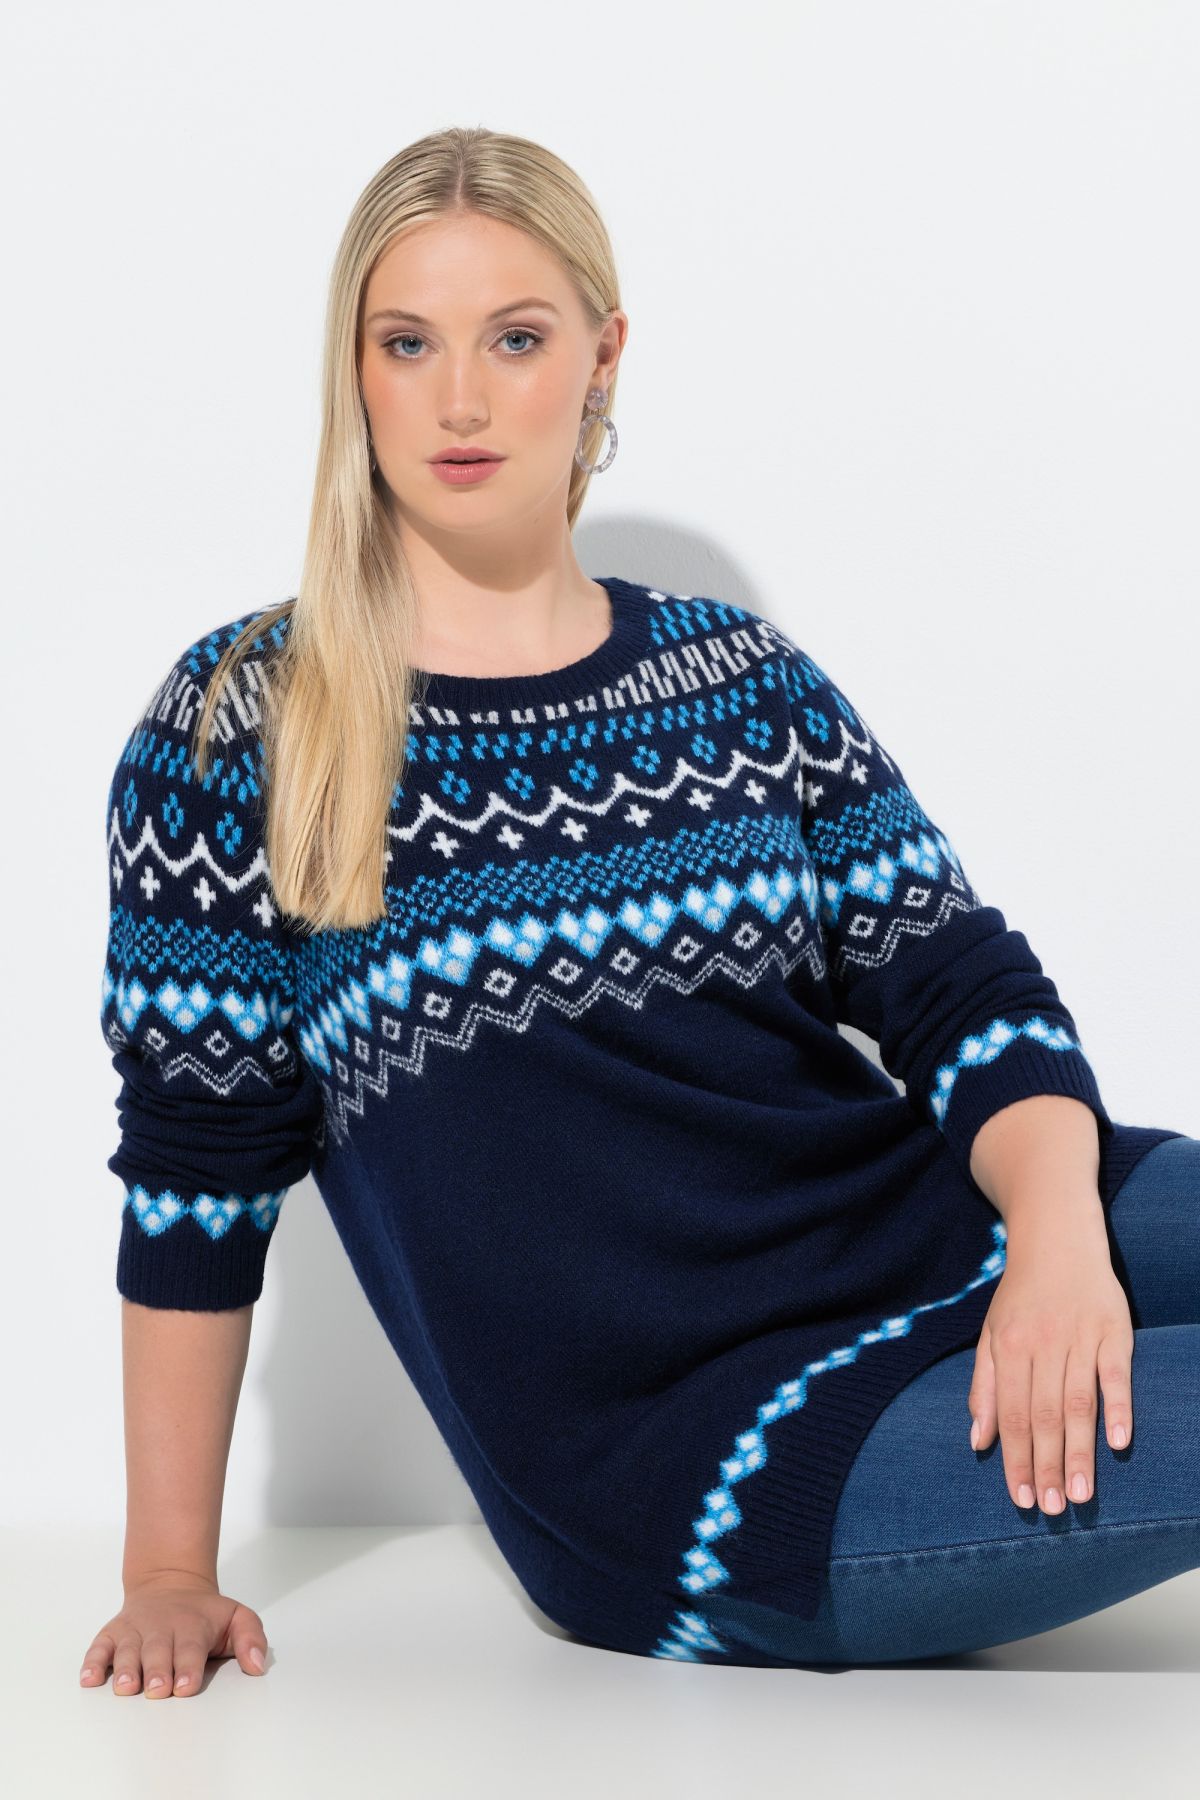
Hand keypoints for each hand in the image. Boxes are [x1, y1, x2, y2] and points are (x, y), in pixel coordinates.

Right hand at [79, 1573, 269, 1696]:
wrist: (170, 1582)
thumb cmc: (204, 1613)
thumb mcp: (237, 1617)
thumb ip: (252, 1639)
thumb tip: (258, 1666)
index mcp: (192, 1626)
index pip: (190, 1648)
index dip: (188, 1667)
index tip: (186, 1687)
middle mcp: (161, 1628)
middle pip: (157, 1652)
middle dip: (157, 1671)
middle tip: (157, 1690)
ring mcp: (135, 1630)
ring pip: (127, 1650)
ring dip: (125, 1668)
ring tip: (125, 1687)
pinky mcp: (113, 1633)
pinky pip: (99, 1646)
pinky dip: (93, 1661)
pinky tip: (89, 1678)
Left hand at [966, 1235, 1133, 1512]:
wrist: (1057, 1240)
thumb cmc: (1020, 1296)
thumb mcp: (990, 1335)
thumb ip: (983, 1388)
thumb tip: (977, 1441)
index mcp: (1009, 1347)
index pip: (1011, 1414)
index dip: (1015, 1458)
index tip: (1022, 1498)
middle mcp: (1043, 1344)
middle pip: (1044, 1415)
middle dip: (1048, 1465)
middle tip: (1053, 1508)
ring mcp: (1081, 1337)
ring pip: (1079, 1402)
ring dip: (1081, 1451)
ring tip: (1082, 1494)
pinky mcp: (1115, 1330)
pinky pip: (1116, 1374)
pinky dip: (1119, 1407)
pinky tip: (1119, 1442)